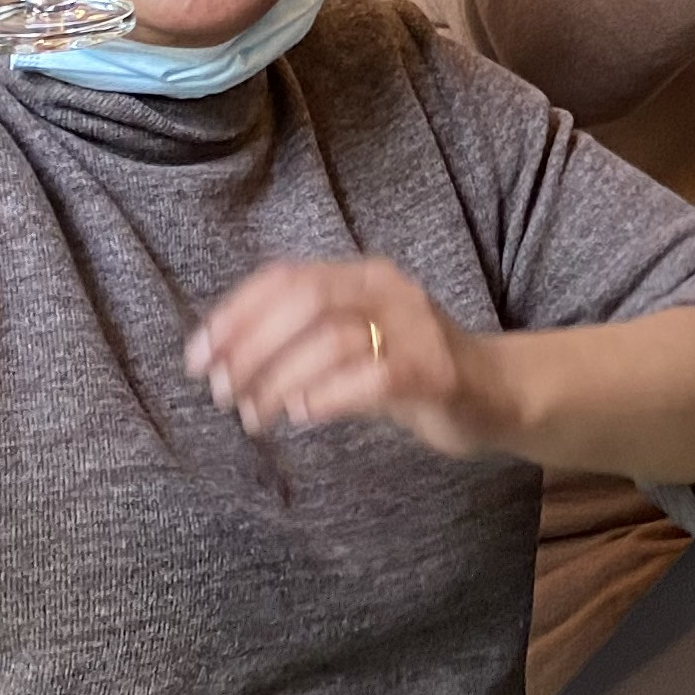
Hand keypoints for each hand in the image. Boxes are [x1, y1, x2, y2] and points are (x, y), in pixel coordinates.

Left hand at [186, 255, 510, 458]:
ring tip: (256, 417)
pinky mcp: (436, 373)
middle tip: (223, 393)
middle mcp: (390, 292)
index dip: (234, 315)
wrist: (498, 394)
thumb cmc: (409, 368)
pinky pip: (373, 378)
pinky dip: (328, 396)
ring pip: (333, 341)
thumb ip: (301, 338)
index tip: (197, 358)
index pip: (286, 277)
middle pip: (305, 303)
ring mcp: (417, 331)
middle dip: (251, 349)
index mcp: (363, 277)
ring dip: (279, 382)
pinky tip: (304, 415)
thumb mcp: (353, 341)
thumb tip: (220, 361)